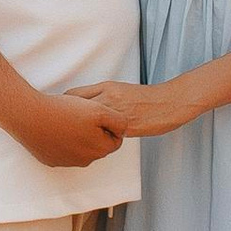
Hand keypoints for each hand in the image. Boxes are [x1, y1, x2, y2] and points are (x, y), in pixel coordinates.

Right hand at [8, 87, 124, 169]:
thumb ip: (119, 121)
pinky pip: (62, 150)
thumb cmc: (63, 111)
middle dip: (93, 130)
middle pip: (97, 144)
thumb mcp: (100, 109)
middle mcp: (85, 160)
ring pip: (80, 148)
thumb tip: (124, 129)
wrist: (29, 116)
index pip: (115, 138)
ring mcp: (67, 162)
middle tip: (80, 114)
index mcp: (100, 149)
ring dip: (77, 135)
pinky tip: (54, 127)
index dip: (108, 123)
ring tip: (65, 118)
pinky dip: (61, 140)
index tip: (95, 113)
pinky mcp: (51, 160)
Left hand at [69, 79, 197, 137]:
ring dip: (80, 130)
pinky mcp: (126, 127)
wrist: (170, 102)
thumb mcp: (119, 89)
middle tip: (61, 128)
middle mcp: (108, 98)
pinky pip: (105, 134)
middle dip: (66, 118)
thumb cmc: (144, 97)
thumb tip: (81, 104)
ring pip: (88, 122)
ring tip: (76, 138)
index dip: (64, 105)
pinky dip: (98, 139)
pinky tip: (96, 144)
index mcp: (105, 87)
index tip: (60, 113)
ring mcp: (116, 113)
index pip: (73, 94)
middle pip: (75, 108)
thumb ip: (100, 95)